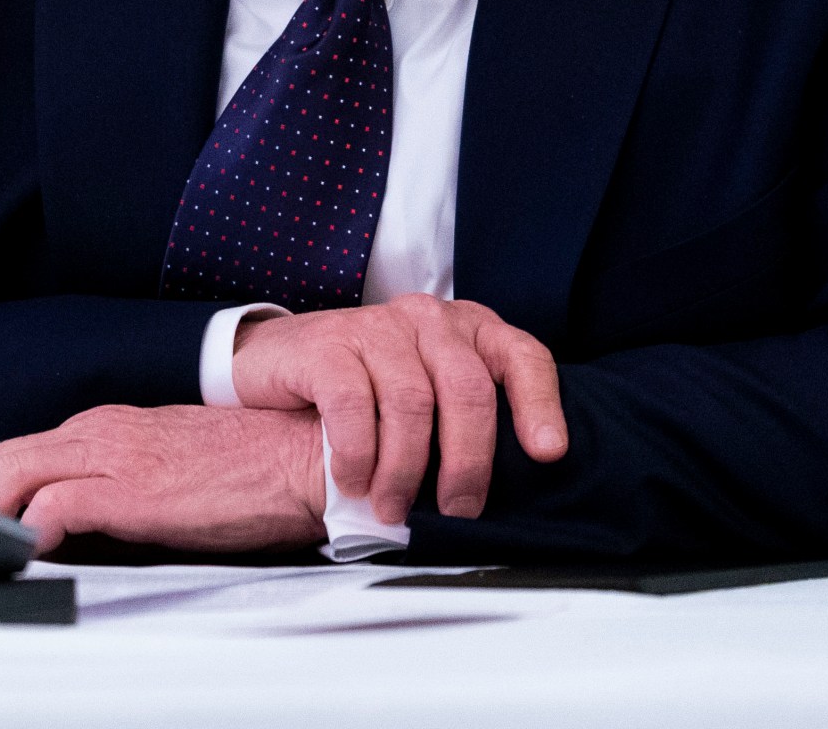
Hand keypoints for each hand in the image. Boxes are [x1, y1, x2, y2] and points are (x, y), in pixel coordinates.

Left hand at [0, 404, 324, 554]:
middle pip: (0, 457)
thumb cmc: (248, 469)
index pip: (20, 450)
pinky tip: (23, 555)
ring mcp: (114, 456)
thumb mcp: (167, 468)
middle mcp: (100, 432)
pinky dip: (27, 530)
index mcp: (107, 426)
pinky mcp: (132, 489)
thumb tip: (81, 522)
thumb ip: (121, 483)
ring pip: (13, 473)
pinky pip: (56, 505)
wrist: (302, 459)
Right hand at [231, 294, 565, 522]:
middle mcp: (429, 318)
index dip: (540, 404)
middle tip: (457, 510)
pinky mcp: (328, 342)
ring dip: (405, 470)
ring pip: (412, 403)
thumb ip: (465, 423)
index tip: (548, 453)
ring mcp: (377, 325)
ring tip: (392, 507)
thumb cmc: (368, 392)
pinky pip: (354, 404)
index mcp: (469, 330)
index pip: (522, 357)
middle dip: (468, 461)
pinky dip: (358, 454)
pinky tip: (353, 481)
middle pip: (468, 389)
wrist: (279, 364)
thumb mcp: (428, 398)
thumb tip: (510, 496)